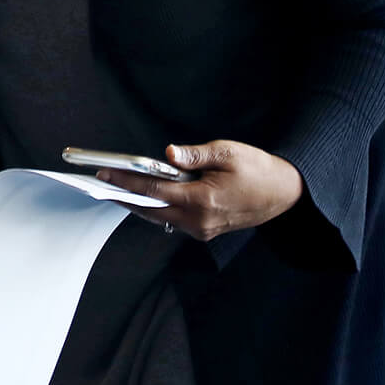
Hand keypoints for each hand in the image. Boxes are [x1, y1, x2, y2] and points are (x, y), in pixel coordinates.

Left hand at [99, 141, 303, 240]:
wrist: (284, 193)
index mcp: (204, 200)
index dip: (127, 180)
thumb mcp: (228, 152)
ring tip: (114, 189)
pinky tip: (142, 197)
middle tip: (100, 184)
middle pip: (150, 209)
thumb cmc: (258, 169)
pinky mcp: (204, 231)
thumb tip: (168, 153)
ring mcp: (201, 229)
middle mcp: (199, 220)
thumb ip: (195, 155)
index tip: (105, 173)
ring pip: (159, 217)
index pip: (154, 189)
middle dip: (123, 196)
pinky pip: (171, 221)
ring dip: (136, 204)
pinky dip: (155, 208)